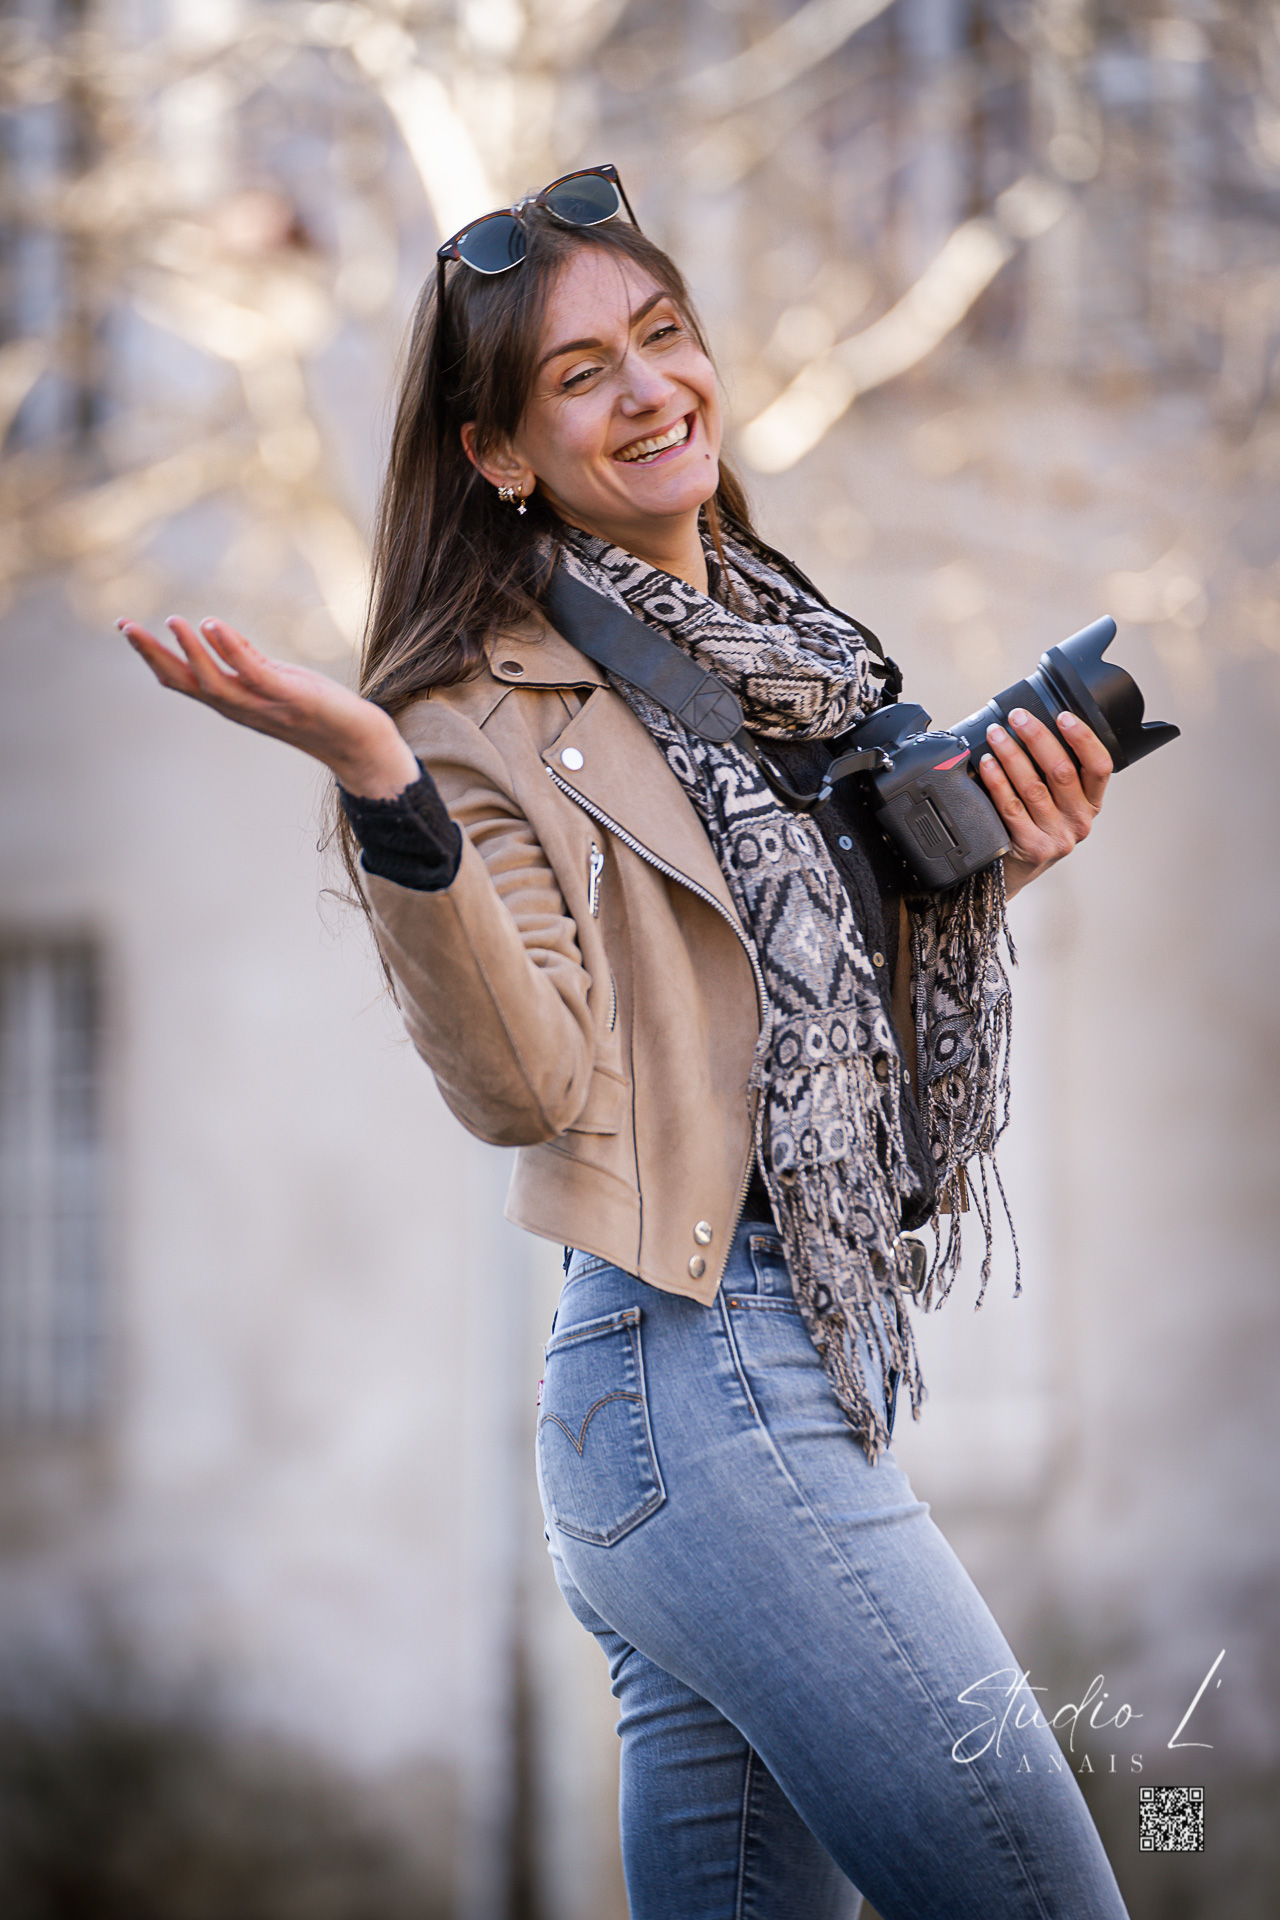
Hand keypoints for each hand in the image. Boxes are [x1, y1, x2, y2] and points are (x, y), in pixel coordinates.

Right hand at [117, 615, 419, 798]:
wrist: (362, 744)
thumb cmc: (323, 712)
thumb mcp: (278, 681)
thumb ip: (248, 663)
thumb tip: (220, 635)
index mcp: (236, 704)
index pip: (184, 682)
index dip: (153, 658)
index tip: (126, 629)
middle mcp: (243, 708)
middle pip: (187, 684)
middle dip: (154, 656)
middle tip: (125, 627)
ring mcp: (265, 706)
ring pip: (215, 682)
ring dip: (190, 652)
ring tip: (171, 622)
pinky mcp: (291, 698)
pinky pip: (253, 673)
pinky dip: (230, 650)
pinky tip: (213, 626)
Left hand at [977, 707, 1111, 899]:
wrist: (1012, 873)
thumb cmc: (1034, 828)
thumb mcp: (1057, 804)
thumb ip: (1055, 773)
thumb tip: (1032, 727)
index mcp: (1091, 804)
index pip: (1099, 766)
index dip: (1083, 738)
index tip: (1064, 716)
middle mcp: (1078, 821)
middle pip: (1062, 771)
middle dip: (1037, 737)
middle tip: (1017, 717)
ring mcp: (1056, 837)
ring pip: (1033, 786)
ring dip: (1011, 754)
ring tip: (996, 734)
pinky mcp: (1031, 847)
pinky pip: (1011, 807)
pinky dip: (997, 781)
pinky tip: (987, 763)